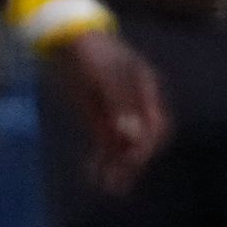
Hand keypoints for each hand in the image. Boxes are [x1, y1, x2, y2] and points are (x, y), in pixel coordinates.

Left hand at [51, 29, 168, 191]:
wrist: (69, 41)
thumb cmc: (92, 52)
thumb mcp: (106, 74)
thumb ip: (120, 102)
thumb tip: (132, 134)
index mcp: (146, 89)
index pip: (157, 125)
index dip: (147, 145)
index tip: (131, 160)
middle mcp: (137, 105)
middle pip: (144, 141)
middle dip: (133, 161)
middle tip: (117, 179)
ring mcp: (120, 114)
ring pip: (125, 148)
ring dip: (117, 167)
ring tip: (106, 186)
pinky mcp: (102, 122)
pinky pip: (107, 146)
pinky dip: (102, 161)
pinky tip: (92, 174)